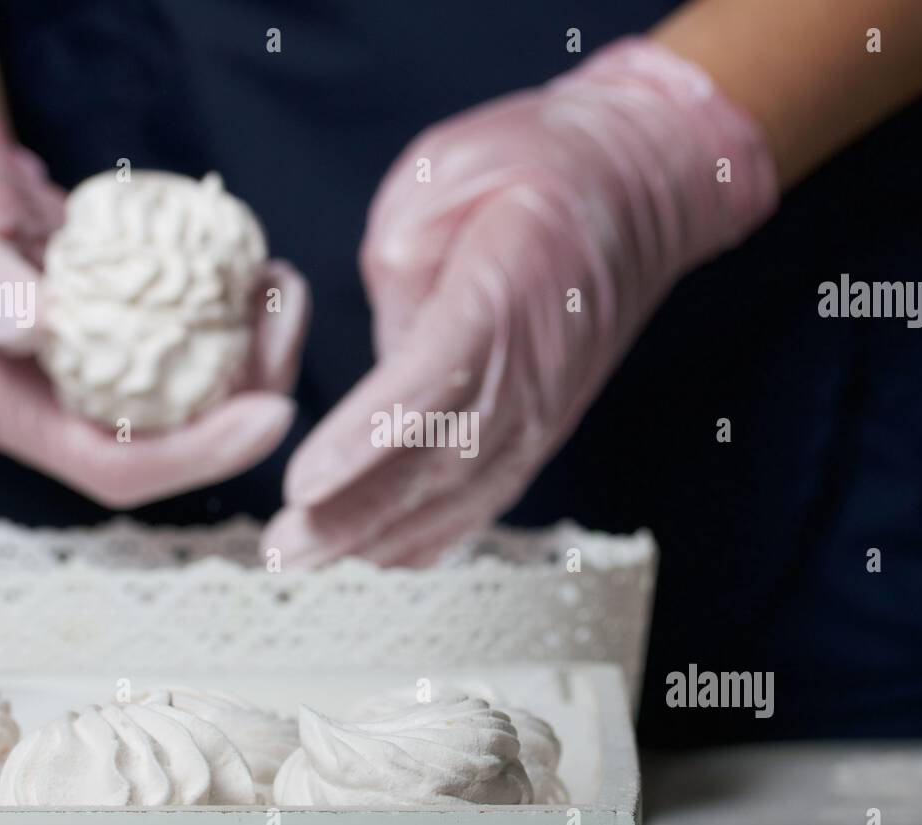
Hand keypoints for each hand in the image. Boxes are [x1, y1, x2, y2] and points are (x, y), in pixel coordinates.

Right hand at [0, 96, 307, 507]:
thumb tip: (34, 324)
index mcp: (25, 415)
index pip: (124, 469)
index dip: (202, 455)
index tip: (273, 413)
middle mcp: (74, 411)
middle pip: (181, 442)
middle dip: (250, 401)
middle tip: (288, 325)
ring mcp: (107, 378)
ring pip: (201, 398)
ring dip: (257, 357)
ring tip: (282, 290)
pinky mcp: (132, 339)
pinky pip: (197, 350)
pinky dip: (239, 320)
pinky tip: (260, 272)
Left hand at [265, 39, 776, 566]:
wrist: (636, 184)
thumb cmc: (531, 165)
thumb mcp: (446, 172)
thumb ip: (401, 261)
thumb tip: (381, 347)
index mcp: (504, 291)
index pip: (433, 381)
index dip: (368, 437)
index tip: (306, 482)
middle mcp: (532, 366)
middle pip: (444, 457)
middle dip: (359, 512)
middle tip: (285, 550)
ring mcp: (545, 403)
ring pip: (466, 489)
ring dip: (387, 535)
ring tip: (310, 561)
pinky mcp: (543, 420)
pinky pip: (490, 490)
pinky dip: (437, 530)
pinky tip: (384, 556)